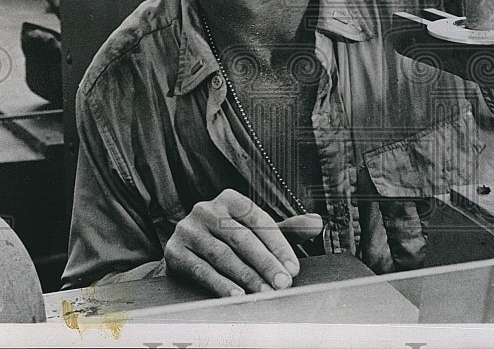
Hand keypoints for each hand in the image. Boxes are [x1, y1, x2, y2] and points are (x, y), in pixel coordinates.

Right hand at [164, 189, 322, 297]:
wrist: (184, 254)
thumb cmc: (226, 241)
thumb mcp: (255, 232)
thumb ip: (286, 229)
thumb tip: (317, 222)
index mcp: (229, 199)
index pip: (259, 220)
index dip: (278, 245)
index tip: (293, 268)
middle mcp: (206, 209)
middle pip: (242, 238)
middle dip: (265, 263)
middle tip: (282, 283)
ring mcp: (188, 229)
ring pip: (223, 255)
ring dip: (247, 276)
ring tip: (264, 292)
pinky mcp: (175, 251)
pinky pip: (202, 270)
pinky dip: (221, 284)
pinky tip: (236, 295)